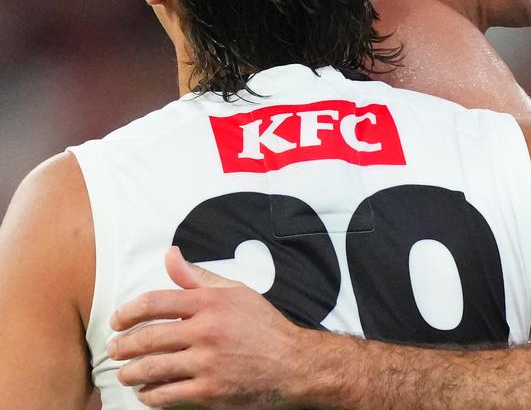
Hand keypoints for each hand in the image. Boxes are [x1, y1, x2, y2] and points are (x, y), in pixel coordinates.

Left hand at [108, 246, 308, 407]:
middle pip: (147, 338)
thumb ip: (198, 277)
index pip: (154, 303)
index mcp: (212, 303)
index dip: (127, 312)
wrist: (295, 365)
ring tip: (126, 373)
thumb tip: (170, 256)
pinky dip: (149, 395)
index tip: (117, 321)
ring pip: (151, 369)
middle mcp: (207, 331)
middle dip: (122, 346)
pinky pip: (165, 395)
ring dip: (130, 373)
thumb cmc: (265, 327)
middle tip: (114, 350)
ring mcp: (208, 364)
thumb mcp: (237, 293)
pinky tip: (147, 391)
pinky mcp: (210, 392)